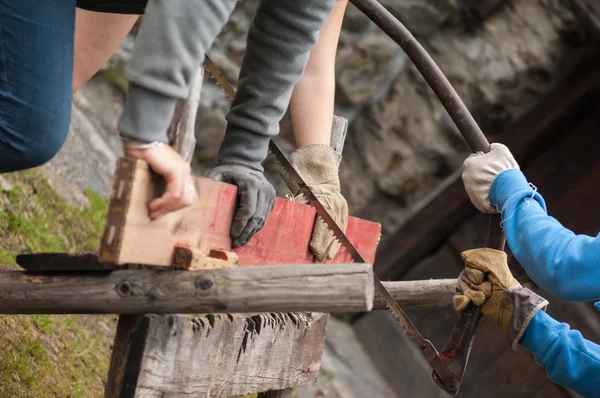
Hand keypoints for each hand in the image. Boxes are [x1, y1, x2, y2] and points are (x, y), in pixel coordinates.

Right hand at [125, 144, 195, 218]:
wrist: (142, 141)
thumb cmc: (144, 156)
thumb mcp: (157, 173)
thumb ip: (163, 184)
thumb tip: (159, 205)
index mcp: (184, 173)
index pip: (187, 197)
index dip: (174, 208)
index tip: (159, 213)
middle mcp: (186, 172)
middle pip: (187, 201)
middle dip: (170, 210)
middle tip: (155, 215)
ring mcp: (183, 171)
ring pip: (182, 199)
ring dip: (166, 208)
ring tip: (152, 211)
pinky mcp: (177, 171)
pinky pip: (174, 194)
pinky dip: (164, 202)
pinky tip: (153, 204)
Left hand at [206, 164, 274, 247]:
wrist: (245, 163)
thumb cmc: (228, 170)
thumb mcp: (217, 173)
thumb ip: (211, 185)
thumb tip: (199, 201)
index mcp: (251, 184)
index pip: (248, 210)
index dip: (241, 224)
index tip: (232, 235)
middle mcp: (263, 190)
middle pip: (256, 217)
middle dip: (245, 233)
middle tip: (236, 244)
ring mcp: (269, 195)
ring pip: (262, 219)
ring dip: (251, 232)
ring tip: (240, 242)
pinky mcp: (271, 199)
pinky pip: (264, 217)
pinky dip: (256, 227)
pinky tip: (247, 234)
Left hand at [280, 145, 347, 260]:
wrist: (317, 162)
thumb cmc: (302, 175)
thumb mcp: (297, 187)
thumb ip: (298, 203)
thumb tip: (296, 221)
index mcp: (323, 199)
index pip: (323, 223)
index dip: (319, 238)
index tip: (315, 251)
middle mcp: (334, 203)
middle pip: (332, 228)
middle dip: (326, 245)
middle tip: (320, 259)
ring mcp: (340, 204)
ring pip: (339, 227)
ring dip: (334, 243)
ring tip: (329, 256)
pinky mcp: (342, 206)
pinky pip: (342, 223)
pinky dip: (339, 235)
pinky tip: (336, 245)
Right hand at [454, 248, 548, 349]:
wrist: (510, 308)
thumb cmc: (506, 286)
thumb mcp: (497, 267)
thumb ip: (481, 258)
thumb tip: (463, 255)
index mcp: (483, 267)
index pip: (468, 263)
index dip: (475, 270)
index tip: (486, 274)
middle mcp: (476, 277)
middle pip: (463, 276)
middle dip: (477, 284)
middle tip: (490, 289)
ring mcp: (471, 290)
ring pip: (461, 287)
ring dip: (473, 294)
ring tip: (484, 299)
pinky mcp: (469, 303)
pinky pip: (457, 299)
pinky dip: (461, 302)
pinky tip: (468, 304)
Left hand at [462, 143, 519, 212]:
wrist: (508, 189)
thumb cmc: (504, 168)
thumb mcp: (501, 150)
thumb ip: (492, 147)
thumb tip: (490, 148)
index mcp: (468, 164)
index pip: (475, 158)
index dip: (485, 159)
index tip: (493, 162)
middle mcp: (465, 177)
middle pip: (475, 172)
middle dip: (484, 172)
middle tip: (497, 174)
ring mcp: (469, 190)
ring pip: (478, 184)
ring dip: (486, 184)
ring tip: (499, 184)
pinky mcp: (475, 201)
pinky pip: (482, 195)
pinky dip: (488, 194)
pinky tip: (497, 192)